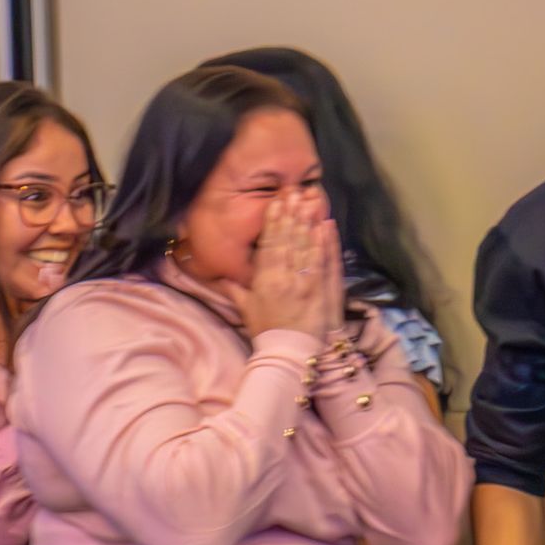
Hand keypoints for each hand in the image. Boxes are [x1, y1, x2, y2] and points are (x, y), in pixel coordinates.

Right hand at [224, 191, 340, 339]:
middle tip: (293, 191)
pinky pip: (324, 261)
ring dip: (308, 221)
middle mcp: (285, 277)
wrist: (289, 353)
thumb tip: (218, 275)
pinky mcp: (323, 289)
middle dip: (290, 214)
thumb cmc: (266, 331)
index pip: (269, 244)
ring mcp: (306, 282)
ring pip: (306, 246)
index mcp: (265, 280)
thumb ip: (234, 288)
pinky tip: (325, 224)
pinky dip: (325, 242)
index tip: (276, 202)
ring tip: (310, 200)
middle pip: (288, 240)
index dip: (273, 221)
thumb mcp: (246, 308)